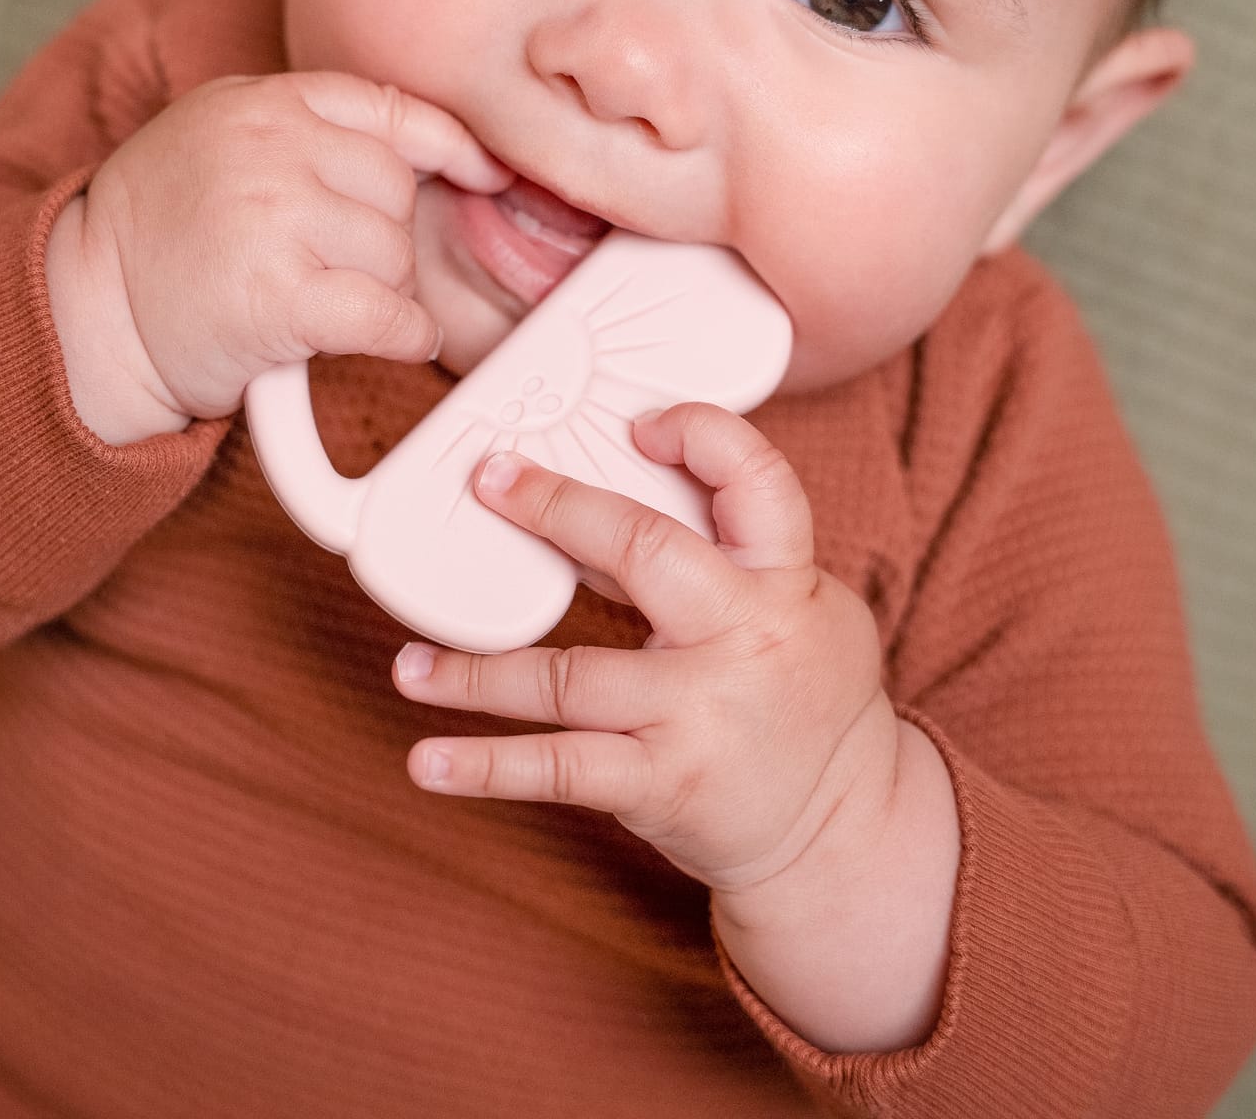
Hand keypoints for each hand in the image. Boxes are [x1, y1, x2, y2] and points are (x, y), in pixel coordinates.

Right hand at [49, 71, 511, 430]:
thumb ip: (299, 129)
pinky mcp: (280, 298)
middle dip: (382, 237)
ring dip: (380, 289)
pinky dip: (404, 335)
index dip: (448, 145)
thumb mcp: (217, 138)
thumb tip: (416, 145)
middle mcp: (271, 148)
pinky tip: (390, 339)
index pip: (386, 108)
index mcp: (262, 103)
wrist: (86, 314)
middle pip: (396, 189)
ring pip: (394, 254)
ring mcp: (275, 218)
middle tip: (334, 268)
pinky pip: (388, 314)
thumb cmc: (158, 236)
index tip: (484, 172)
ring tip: (320, 302)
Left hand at [391, 401, 901, 900]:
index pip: (756, 481)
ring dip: (476, 672)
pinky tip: (427, 759)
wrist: (845, 833)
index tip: (637, 423)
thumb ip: (712, 558)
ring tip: (409, 665)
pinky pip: (559, 768)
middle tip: (488, 480)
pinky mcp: (663, 782)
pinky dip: (484, 766)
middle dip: (557, 508)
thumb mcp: (793, 609)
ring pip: (569, 675)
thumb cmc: (802, 696)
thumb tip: (586, 515)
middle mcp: (744, 636)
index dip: (701, 435)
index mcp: (783, 579)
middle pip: (645, 549)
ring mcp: (700, 712)